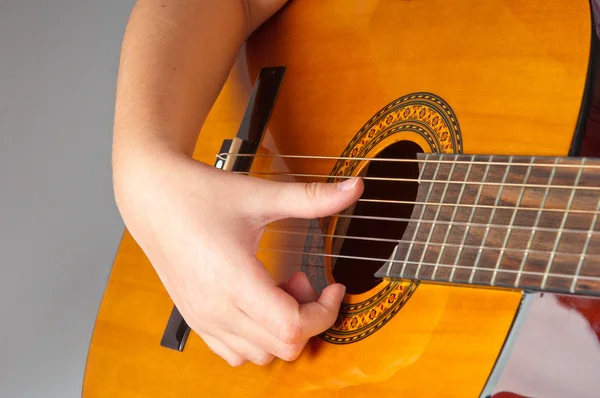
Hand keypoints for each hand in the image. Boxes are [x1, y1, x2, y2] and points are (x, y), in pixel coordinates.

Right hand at [114, 150, 363, 365]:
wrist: (152, 197)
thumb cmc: (199, 194)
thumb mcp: (260, 195)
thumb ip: (312, 197)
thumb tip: (356, 187)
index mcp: (234, 280)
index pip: (292, 328)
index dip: (325, 312)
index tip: (332, 285)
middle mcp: (216, 309)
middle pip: (283, 347)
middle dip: (307, 316)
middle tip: (302, 278)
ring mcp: (203, 318)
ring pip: (261, 355)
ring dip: (281, 328)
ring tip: (276, 286)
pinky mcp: (195, 319)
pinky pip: (236, 352)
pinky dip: (258, 336)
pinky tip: (256, 299)